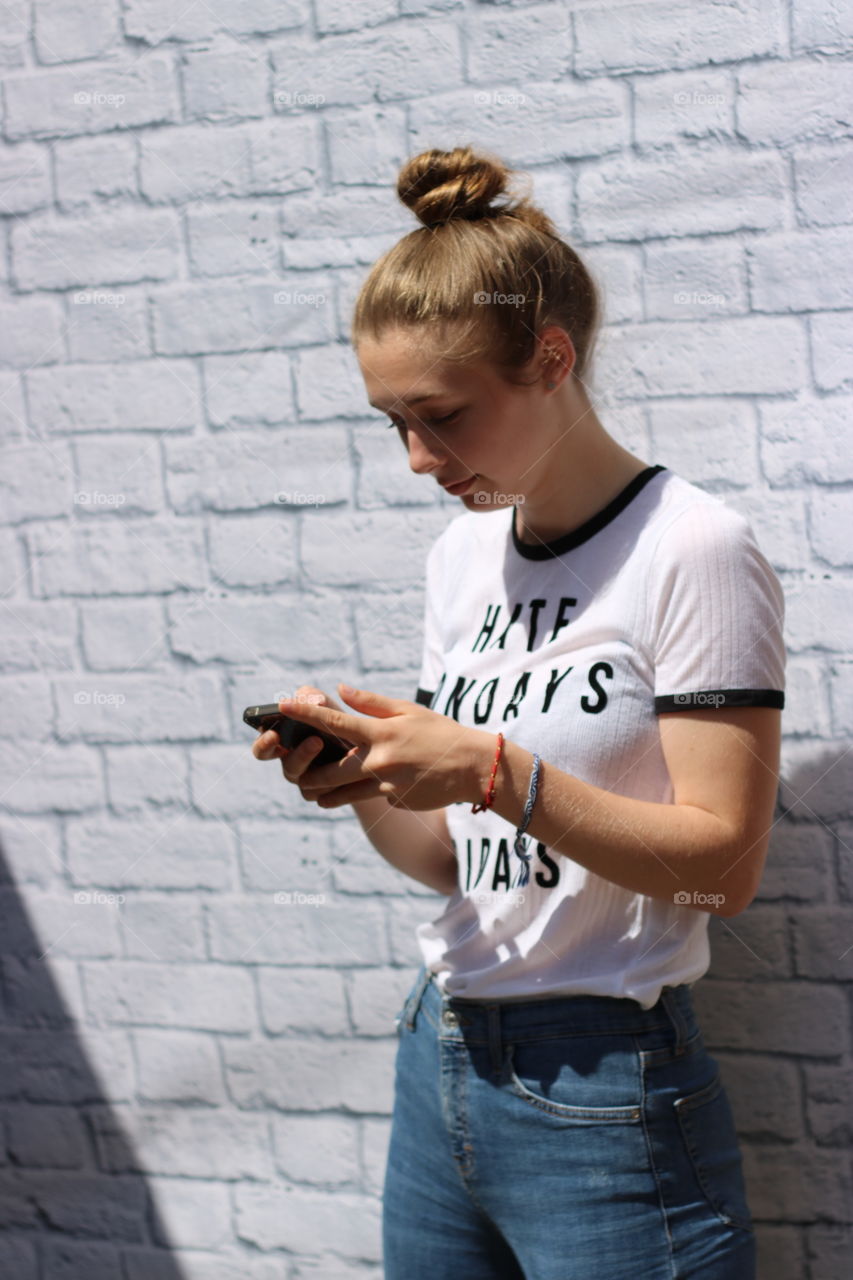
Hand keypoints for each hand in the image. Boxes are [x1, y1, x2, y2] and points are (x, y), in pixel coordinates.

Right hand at [251, 685, 357, 802]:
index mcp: (283, 742)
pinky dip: (338, 782)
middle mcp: (291, 763)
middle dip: (301, 755)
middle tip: (317, 741)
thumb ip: (317, 700)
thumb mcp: (330, 709)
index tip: (274, 734)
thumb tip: (309, 696)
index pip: (264, 748)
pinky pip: (324, 794)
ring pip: (307, 782)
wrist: (366, 750)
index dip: (264, 743)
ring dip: (328, 767)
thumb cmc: (340, 723)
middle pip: (288, 767)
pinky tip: (351, 770)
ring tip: (342, 751)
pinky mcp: (321, 794)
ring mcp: (305, 782)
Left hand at [274, 683, 486, 810]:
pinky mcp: (395, 801)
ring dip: (324, 793)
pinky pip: (371, 798)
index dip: (305, 713)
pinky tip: (377, 787)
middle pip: (328, 771)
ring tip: (315, 791)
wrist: (473, 767)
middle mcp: (379, 760)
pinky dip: (367, 792)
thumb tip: (341, 688)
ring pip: (341, 794)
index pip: (335, 721)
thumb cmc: (440, 733)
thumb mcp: (408, 710)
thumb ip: (371, 702)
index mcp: (381, 732)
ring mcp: (386, 785)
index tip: (282, 705)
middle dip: (307, 772)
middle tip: (296, 771)